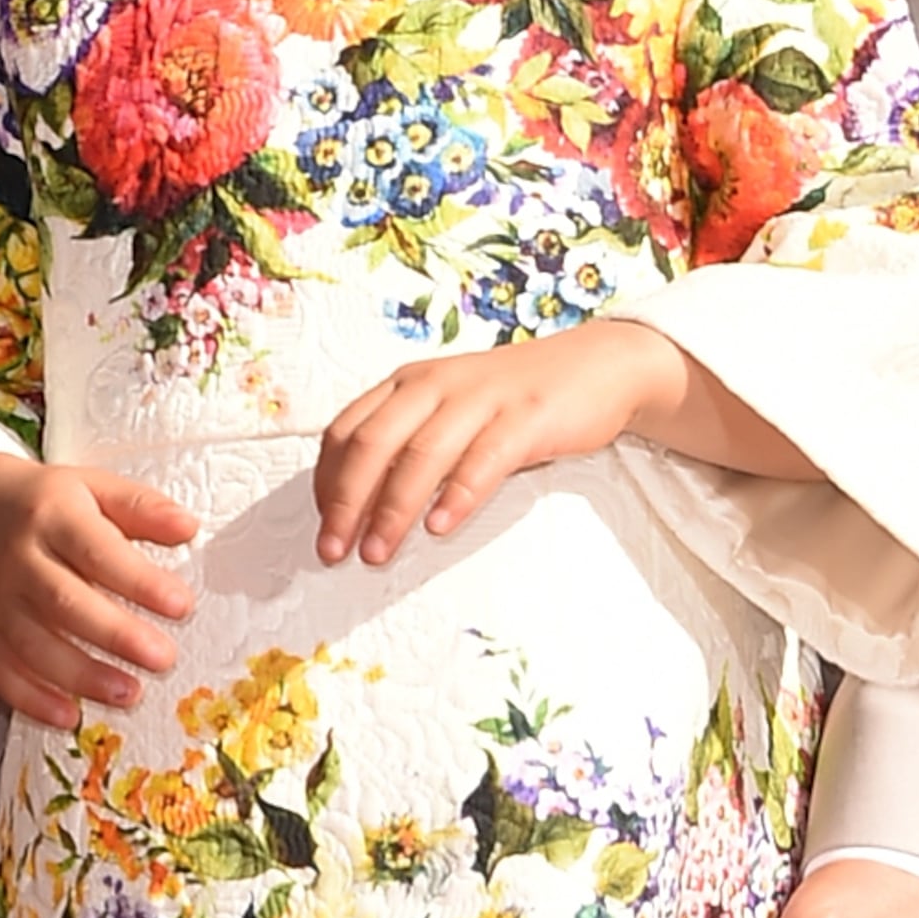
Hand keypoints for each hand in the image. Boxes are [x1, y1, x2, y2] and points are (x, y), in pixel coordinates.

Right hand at [0, 445, 196, 730]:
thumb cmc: (38, 504)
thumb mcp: (91, 487)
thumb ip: (140, 508)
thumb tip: (187, 527)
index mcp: (52, 517)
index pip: (97, 551)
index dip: (139, 581)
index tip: (180, 604)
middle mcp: (19, 560)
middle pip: (64, 602)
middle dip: (116, 635)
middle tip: (162, 658)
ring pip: (34, 646)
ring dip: (82, 676)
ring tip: (129, 693)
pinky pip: (3, 673)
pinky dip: (34, 701)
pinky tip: (69, 715)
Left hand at [315, 326, 681, 565]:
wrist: (596, 366)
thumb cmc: (514, 399)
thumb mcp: (448, 411)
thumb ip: (409, 444)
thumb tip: (361, 504)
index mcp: (407, 383)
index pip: (346, 430)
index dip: (327, 481)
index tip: (322, 526)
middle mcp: (436, 384)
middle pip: (373, 443)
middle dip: (346, 502)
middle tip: (334, 550)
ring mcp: (481, 398)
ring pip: (422, 454)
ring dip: (393, 509)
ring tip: (378, 551)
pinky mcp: (525, 416)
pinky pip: (484, 458)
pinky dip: (458, 494)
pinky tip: (441, 526)